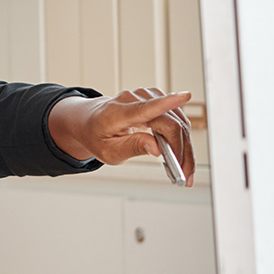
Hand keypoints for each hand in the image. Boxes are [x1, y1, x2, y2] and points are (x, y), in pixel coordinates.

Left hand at [47, 88, 194, 185]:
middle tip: (185, 176)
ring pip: (178, 122)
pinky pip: (176, 119)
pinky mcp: (155, 98)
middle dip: (182, 151)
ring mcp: (146, 96)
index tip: (184, 96)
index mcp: (116, 113)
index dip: (166, 103)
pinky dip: (181, 139)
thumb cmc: (97, 136)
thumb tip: (157, 148)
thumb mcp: (108, 151)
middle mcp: (133, 100)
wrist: (89, 121)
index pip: (144, 108)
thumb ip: (132, 148)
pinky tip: (178, 155)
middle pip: (169, 123)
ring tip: (182, 170)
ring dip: (185, 147)